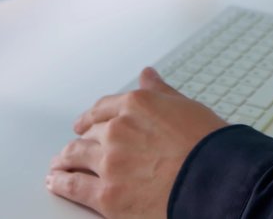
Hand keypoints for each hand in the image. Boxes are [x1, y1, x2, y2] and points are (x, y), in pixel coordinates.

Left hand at [47, 68, 224, 217]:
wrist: (216, 182)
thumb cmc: (211, 147)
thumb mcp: (187, 108)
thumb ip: (161, 93)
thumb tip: (148, 75)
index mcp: (137, 104)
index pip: (104, 108)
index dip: (92, 117)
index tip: (87, 122)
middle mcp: (118, 129)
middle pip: (88, 133)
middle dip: (80, 140)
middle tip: (73, 146)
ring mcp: (110, 162)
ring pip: (75, 156)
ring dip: (64, 159)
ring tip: (59, 164)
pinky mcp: (107, 195)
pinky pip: (74, 186)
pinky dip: (61, 183)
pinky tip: (56, 181)